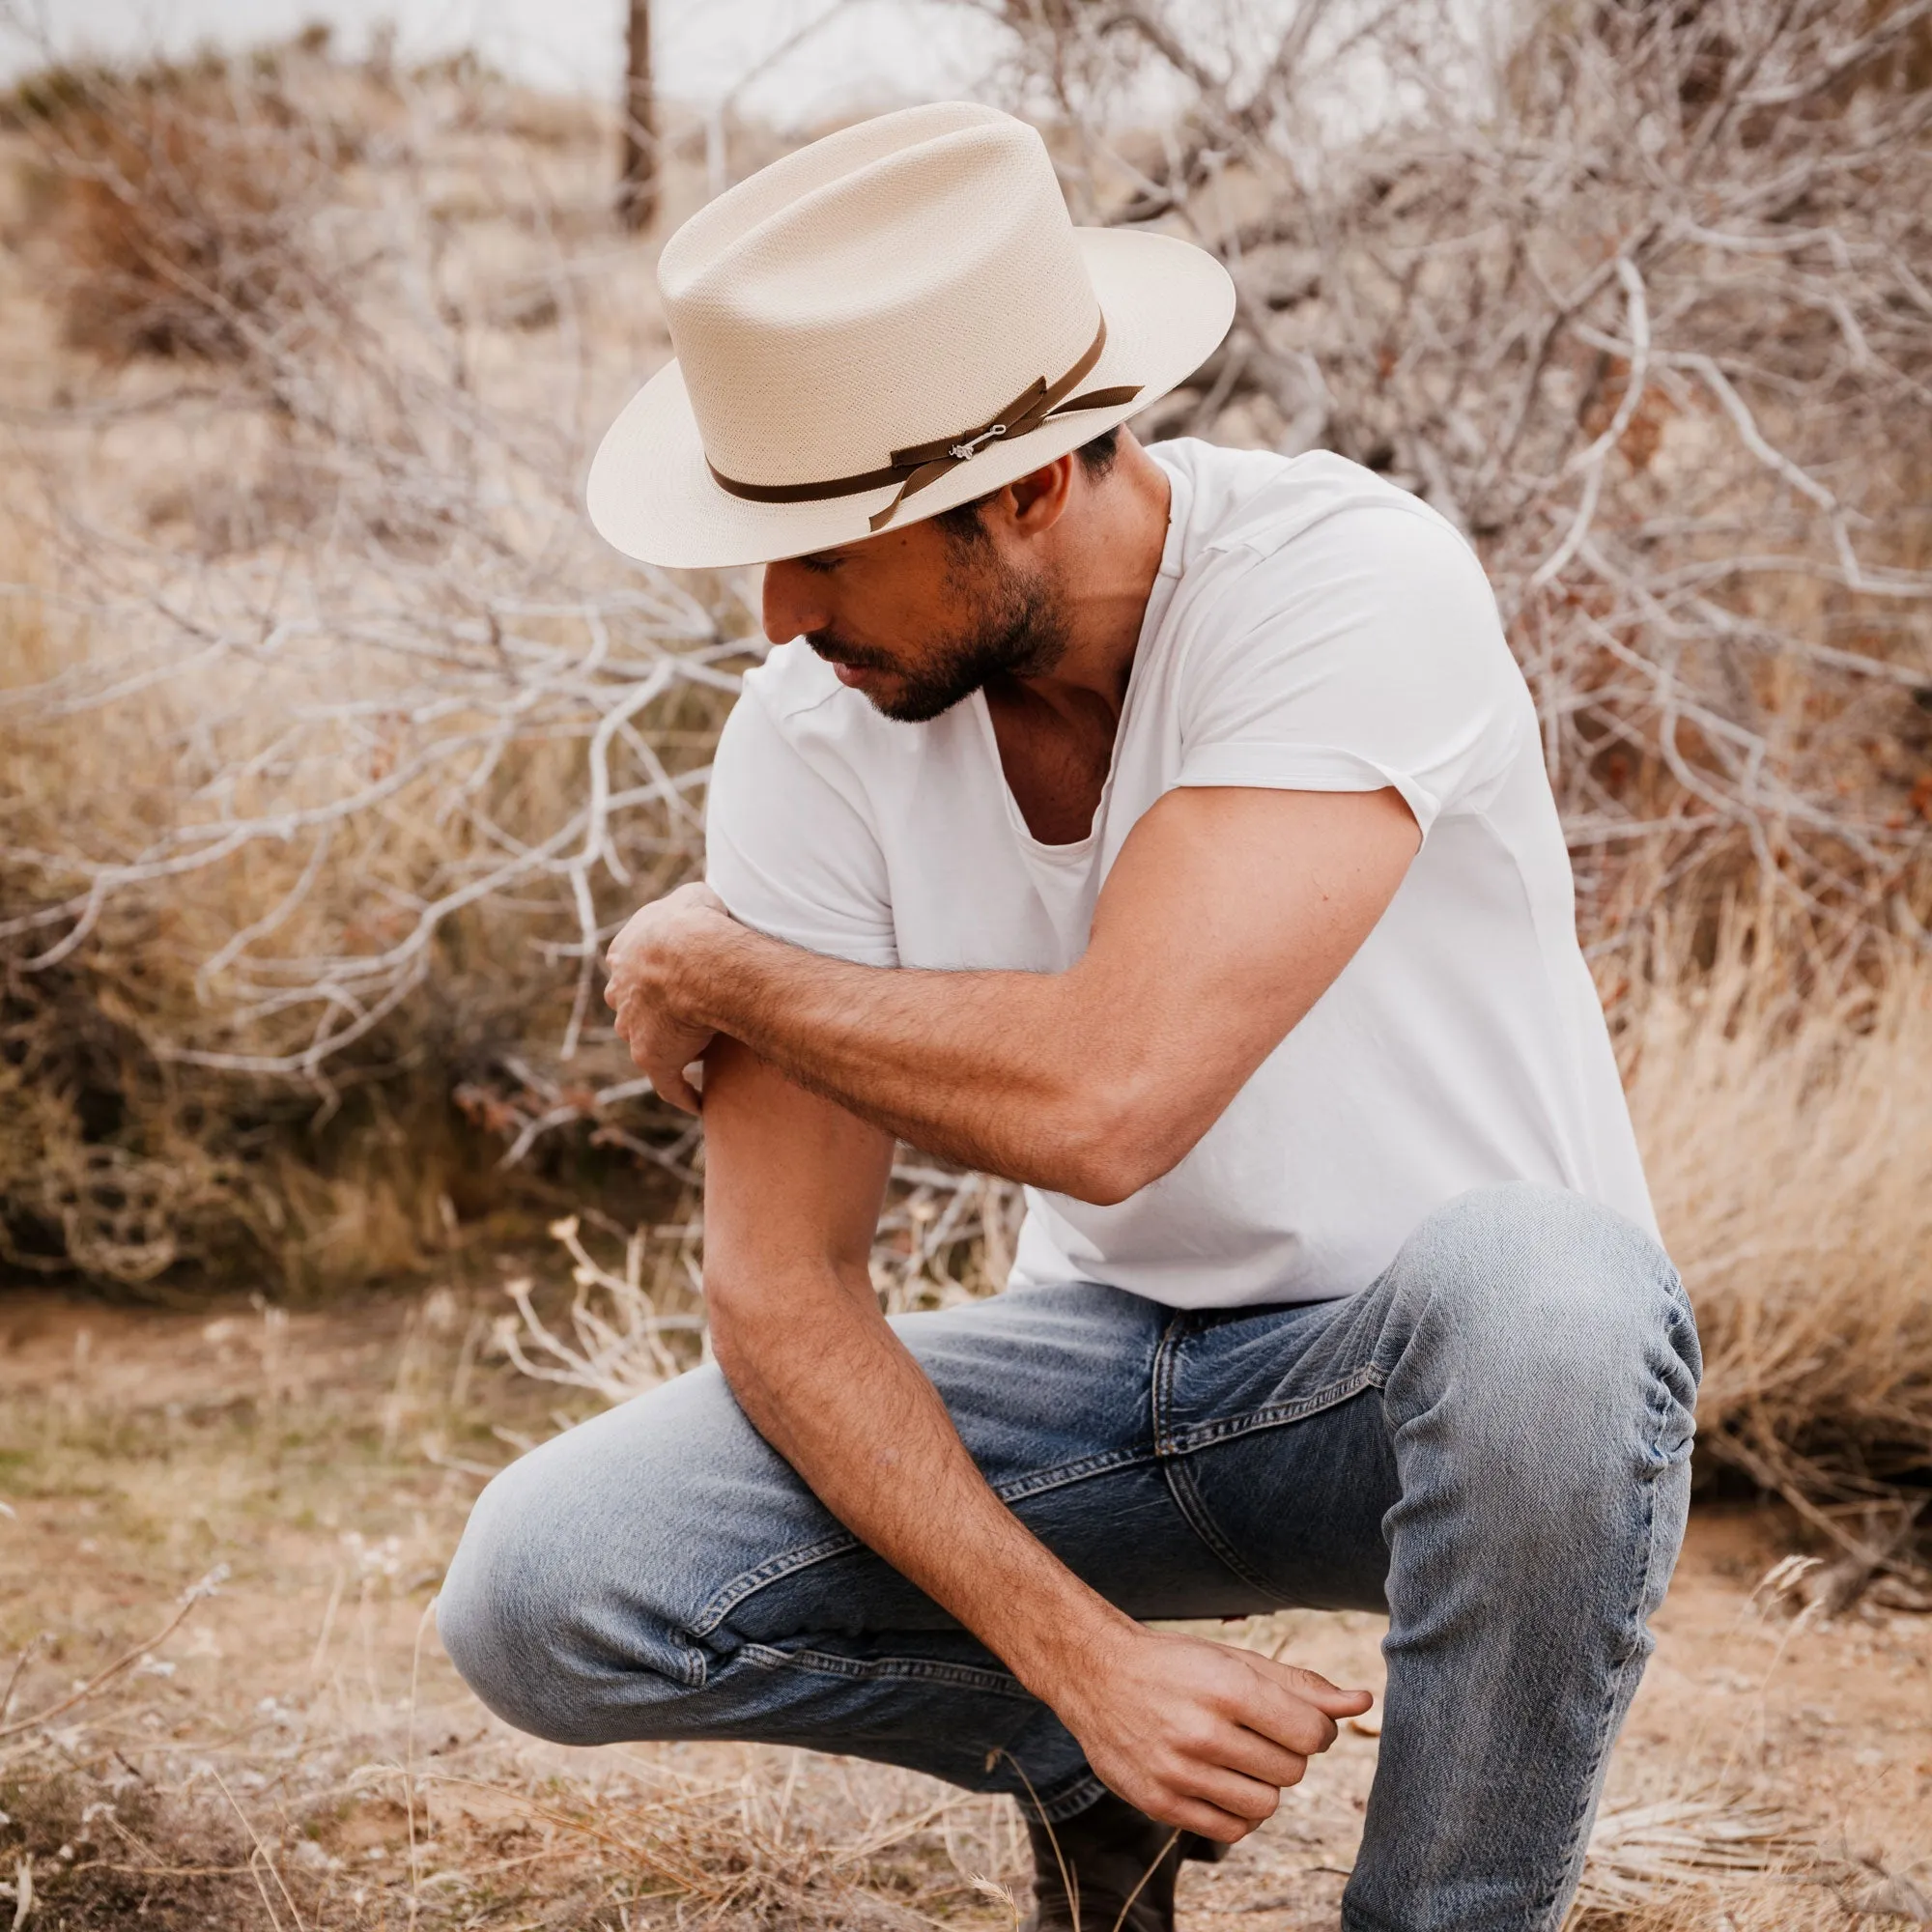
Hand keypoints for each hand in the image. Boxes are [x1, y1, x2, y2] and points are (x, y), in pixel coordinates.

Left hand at [604, 883, 736, 1111]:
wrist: (690, 955)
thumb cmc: (695, 923)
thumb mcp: (692, 897)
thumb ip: (691, 903)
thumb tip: (705, 900)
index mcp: (625, 954)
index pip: (630, 968)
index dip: (649, 974)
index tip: (667, 980)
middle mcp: (622, 993)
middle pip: (631, 1007)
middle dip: (648, 1011)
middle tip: (678, 1015)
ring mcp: (635, 1029)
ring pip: (646, 1041)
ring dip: (666, 1046)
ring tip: (697, 1055)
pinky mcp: (654, 1059)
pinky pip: (670, 1084)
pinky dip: (683, 1094)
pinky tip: (698, 1103)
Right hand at [1052, 1625, 1372, 1842]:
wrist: (1097, 1675)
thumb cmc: (1177, 1664)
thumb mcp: (1235, 1661)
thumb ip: (1300, 1686)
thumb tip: (1362, 1702)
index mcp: (1226, 1688)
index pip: (1311, 1734)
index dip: (1315, 1730)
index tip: (1294, 1720)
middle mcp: (1201, 1733)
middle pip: (1292, 1772)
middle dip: (1287, 1754)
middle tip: (1257, 1733)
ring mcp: (1178, 1773)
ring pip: (1265, 1805)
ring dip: (1262, 1784)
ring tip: (1236, 1756)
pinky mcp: (1161, 1804)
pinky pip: (1232, 1830)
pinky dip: (1237, 1811)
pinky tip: (1219, 1781)